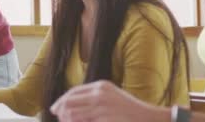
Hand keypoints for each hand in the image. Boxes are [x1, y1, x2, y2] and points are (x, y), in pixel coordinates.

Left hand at [50, 80, 165, 121]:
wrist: (148, 118)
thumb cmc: (129, 111)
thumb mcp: (111, 98)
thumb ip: (93, 99)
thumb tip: (72, 106)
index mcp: (101, 86)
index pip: (74, 91)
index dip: (62, 100)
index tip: (55, 108)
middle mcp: (99, 93)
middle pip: (71, 100)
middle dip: (61, 109)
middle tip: (57, 116)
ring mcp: (102, 105)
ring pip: (74, 111)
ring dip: (67, 118)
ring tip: (65, 121)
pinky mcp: (104, 117)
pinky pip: (84, 120)